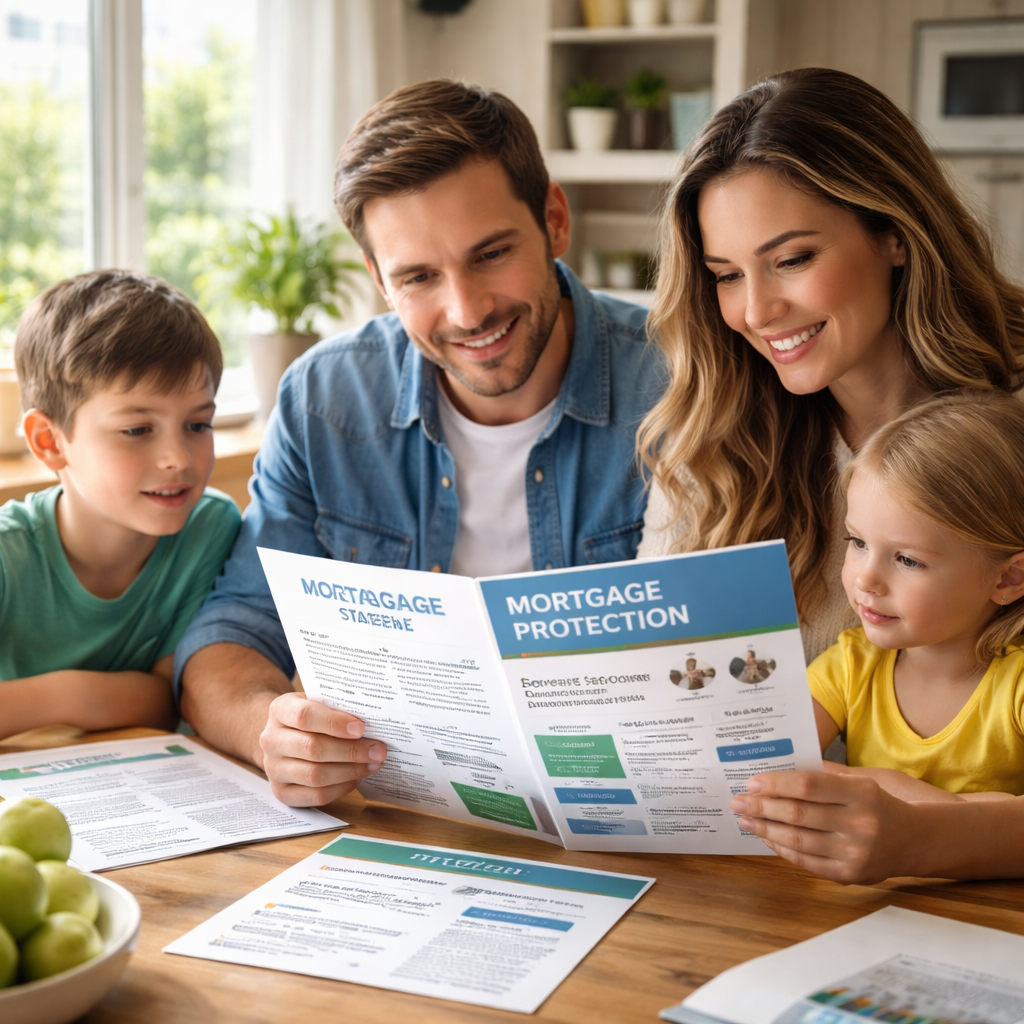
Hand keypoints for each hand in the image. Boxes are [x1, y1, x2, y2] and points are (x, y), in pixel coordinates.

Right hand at [259, 692, 386, 806]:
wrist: (284, 735)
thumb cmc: (311, 716)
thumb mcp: (318, 702)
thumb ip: (338, 707)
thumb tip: (375, 720)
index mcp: (279, 710)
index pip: (305, 716)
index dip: (335, 723)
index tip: (361, 728)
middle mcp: (271, 740)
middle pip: (313, 748)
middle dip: (351, 751)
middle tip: (378, 750)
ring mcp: (273, 769)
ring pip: (315, 775)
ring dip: (350, 771)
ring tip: (372, 764)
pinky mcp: (282, 792)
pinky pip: (315, 795)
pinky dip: (341, 788)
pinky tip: (357, 777)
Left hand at [730, 770, 916, 883]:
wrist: (913, 841)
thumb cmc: (876, 805)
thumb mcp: (859, 781)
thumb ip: (822, 775)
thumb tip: (775, 770)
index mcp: (862, 793)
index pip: (809, 785)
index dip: (776, 783)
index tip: (752, 782)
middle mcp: (860, 824)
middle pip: (798, 813)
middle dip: (762, 806)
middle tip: (738, 800)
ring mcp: (855, 853)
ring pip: (798, 839)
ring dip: (765, 828)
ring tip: (745, 818)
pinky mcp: (848, 875)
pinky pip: (805, 861)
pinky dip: (781, 848)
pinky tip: (766, 836)